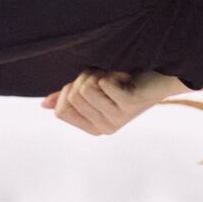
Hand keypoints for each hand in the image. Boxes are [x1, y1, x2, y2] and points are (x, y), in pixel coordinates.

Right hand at [41, 70, 175, 135]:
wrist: (158, 78)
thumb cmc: (123, 82)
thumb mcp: (92, 90)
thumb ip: (69, 98)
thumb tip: (44, 105)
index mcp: (94, 128)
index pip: (61, 111)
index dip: (69, 90)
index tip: (89, 84)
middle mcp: (104, 128)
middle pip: (73, 97)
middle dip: (85, 78)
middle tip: (106, 79)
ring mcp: (117, 118)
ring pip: (85, 89)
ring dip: (97, 74)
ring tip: (115, 77)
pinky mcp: (128, 105)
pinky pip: (103, 85)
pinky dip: (111, 73)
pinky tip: (126, 77)